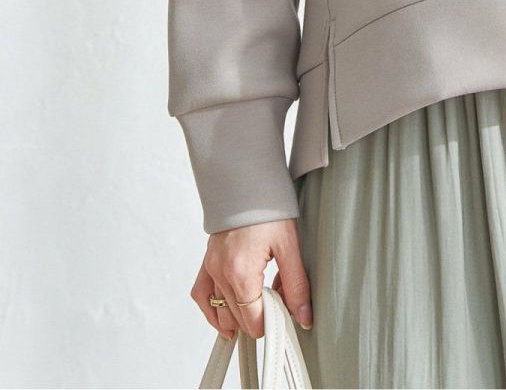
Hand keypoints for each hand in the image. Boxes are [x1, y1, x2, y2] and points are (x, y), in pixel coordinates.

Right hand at [191, 218, 312, 341]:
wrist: (247, 182)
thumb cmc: (267, 208)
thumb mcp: (289, 245)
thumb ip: (296, 284)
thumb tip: (303, 315)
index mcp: (241, 273)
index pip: (253, 320)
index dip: (271, 324)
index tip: (285, 318)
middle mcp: (221, 274)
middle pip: (238, 319)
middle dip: (259, 318)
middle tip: (279, 306)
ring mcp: (211, 268)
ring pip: (219, 312)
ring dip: (238, 318)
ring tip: (259, 312)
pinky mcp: (207, 261)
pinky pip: (202, 295)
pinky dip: (212, 310)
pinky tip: (225, 317)